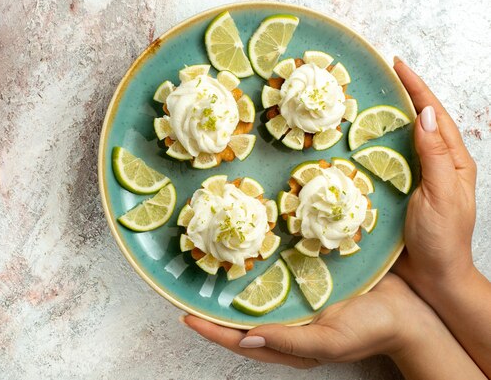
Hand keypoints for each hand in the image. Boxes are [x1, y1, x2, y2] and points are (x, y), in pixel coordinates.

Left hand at [182, 274, 429, 368]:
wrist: (409, 310)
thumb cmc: (371, 330)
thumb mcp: (329, 342)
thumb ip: (289, 342)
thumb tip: (246, 340)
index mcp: (290, 343)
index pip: (240, 340)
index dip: (211, 329)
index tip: (185, 314)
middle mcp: (288, 323)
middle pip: (241, 318)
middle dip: (214, 307)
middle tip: (189, 287)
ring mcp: (297, 301)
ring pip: (255, 296)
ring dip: (233, 285)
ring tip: (209, 266)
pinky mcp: (308, 281)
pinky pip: (276, 276)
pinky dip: (259, 269)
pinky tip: (248, 251)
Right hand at [391, 58, 490, 376]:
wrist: (434, 276)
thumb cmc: (442, 238)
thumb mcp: (441, 194)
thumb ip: (434, 155)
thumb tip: (424, 114)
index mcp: (452, 160)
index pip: (433, 114)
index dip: (416, 87)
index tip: (397, 64)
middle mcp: (434, 163)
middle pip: (417, 120)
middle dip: (401, 95)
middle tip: (377, 76)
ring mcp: (415, 177)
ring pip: (400, 139)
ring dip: (385, 118)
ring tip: (364, 100)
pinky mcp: (398, 190)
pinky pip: (385, 161)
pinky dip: (373, 146)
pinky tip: (357, 141)